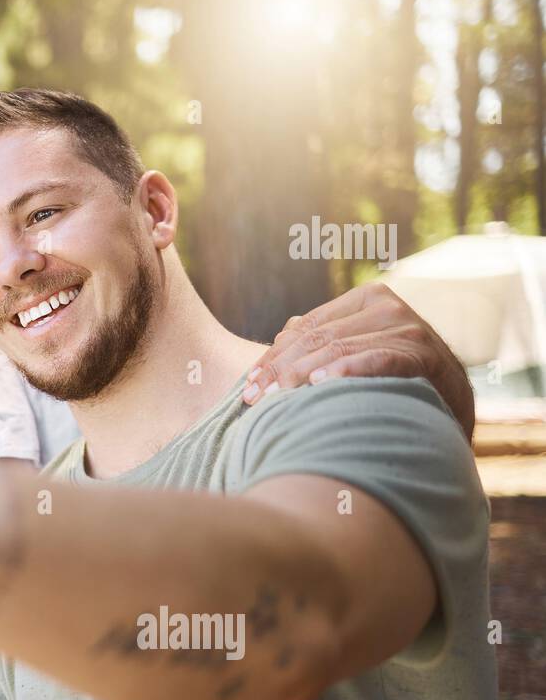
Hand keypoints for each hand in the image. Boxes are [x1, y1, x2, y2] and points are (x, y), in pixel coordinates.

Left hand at [242, 282, 474, 439]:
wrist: (452, 400)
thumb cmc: (397, 376)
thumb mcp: (360, 349)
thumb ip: (327, 338)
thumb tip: (281, 336)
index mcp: (365, 299)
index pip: (306, 329)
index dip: (272, 357)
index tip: (246, 385)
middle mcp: (385, 306)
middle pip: (316, 339)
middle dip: (278, 369)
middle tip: (251, 398)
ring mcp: (405, 326)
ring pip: (337, 349)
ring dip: (300, 375)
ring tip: (274, 396)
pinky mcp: (421, 351)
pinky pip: (375, 359)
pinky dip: (345, 371)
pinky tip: (320, 385)